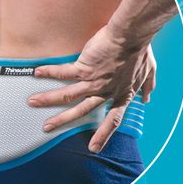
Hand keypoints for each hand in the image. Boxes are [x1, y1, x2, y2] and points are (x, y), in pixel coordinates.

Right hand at [29, 25, 156, 152]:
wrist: (132, 36)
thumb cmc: (141, 50)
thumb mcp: (149, 70)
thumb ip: (148, 85)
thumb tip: (148, 97)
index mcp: (122, 94)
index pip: (112, 119)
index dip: (104, 134)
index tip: (94, 148)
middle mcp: (106, 91)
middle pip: (82, 110)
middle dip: (63, 120)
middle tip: (48, 128)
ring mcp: (93, 82)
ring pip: (67, 95)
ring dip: (49, 100)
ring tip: (33, 102)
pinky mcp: (84, 68)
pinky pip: (63, 73)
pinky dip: (49, 72)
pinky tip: (37, 72)